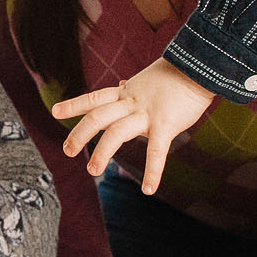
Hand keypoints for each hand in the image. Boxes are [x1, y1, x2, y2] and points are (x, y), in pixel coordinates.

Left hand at [51, 59, 215, 194]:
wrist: (201, 66)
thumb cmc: (178, 78)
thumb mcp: (148, 83)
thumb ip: (134, 92)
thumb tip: (122, 89)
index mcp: (127, 92)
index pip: (95, 98)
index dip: (74, 105)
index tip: (55, 112)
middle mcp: (131, 102)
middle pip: (98, 116)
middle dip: (80, 133)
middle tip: (67, 151)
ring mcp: (147, 113)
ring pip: (116, 132)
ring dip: (102, 152)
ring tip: (92, 171)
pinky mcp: (166, 124)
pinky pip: (156, 151)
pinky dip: (153, 171)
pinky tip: (149, 190)